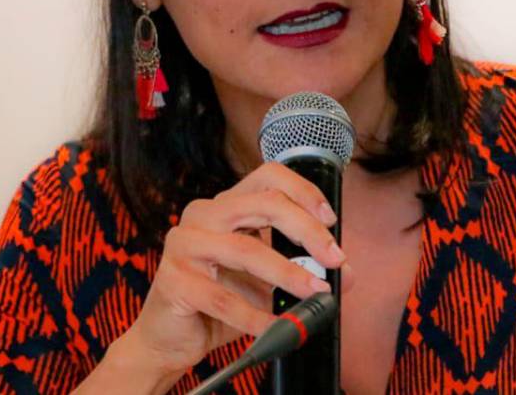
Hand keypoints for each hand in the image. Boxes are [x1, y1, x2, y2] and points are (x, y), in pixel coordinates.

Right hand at [111, 162, 349, 381]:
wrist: (170, 339)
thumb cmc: (219, 301)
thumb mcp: (267, 281)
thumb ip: (302, 270)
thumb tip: (345, 273)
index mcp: (226, 205)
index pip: (269, 176)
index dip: (304, 192)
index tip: (330, 221)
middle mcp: (203, 215)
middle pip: (263, 204)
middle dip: (306, 231)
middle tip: (333, 259)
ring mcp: (184, 244)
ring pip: (245, 250)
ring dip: (288, 274)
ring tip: (314, 292)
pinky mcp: (173, 280)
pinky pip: (223, 298)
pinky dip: (256, 315)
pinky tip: (276, 325)